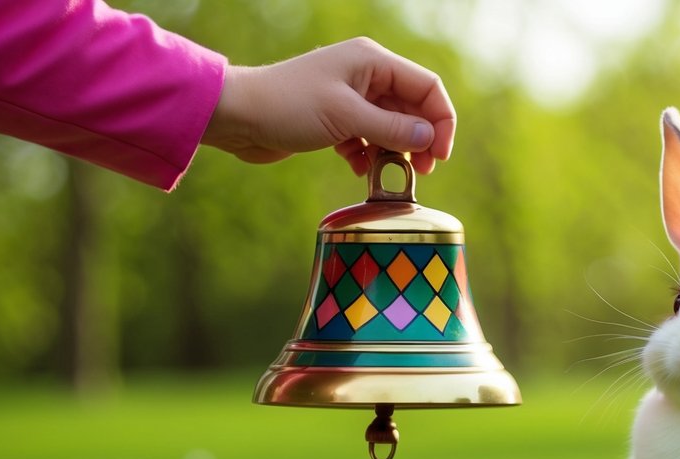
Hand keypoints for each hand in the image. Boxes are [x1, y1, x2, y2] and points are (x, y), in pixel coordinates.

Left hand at [203, 37, 454, 174]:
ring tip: (390, 174)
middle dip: (420, 140)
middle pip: (412, 109)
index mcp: (372, 61)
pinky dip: (369, 156)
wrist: (238, 117)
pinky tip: (358, 169)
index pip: (426, 87)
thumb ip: (391, 129)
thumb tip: (429, 139)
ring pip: (391, 126)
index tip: (439, 155)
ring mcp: (351, 98)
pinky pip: (368, 139)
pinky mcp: (336, 119)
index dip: (441, 121)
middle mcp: (366, 75)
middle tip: (421, 172)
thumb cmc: (288, 106)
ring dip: (394, 152)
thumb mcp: (345, 118)